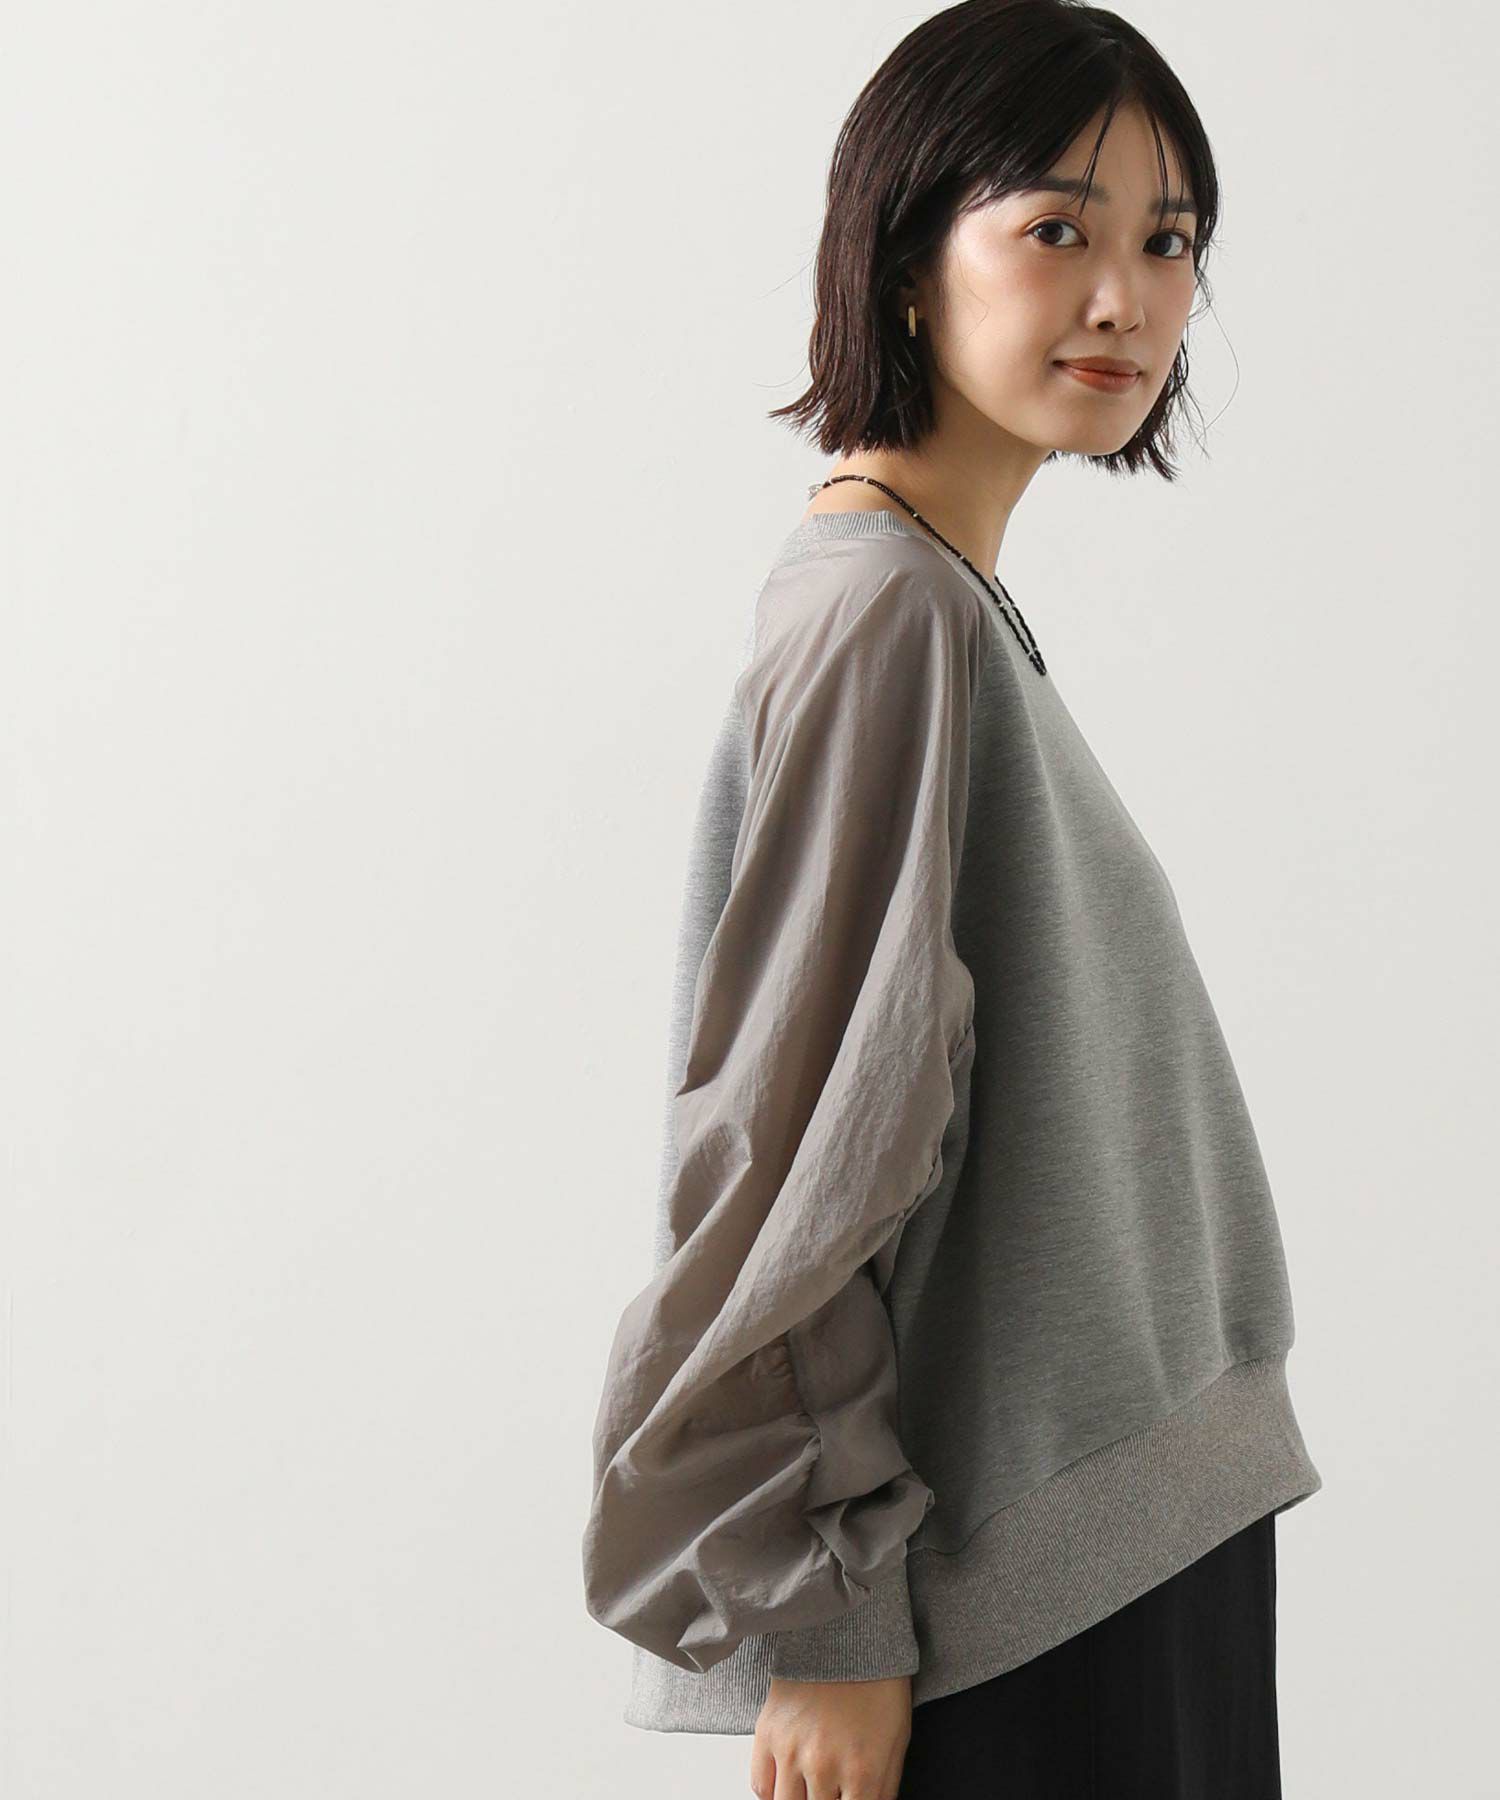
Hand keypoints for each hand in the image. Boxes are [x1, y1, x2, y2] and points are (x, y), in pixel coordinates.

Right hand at [749, 1673, 912, 1799]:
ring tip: (811, 1790)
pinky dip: (773, 1794)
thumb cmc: (878, 1684)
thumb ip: (884, 1790)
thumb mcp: (896, 1743)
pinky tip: (789, 1785)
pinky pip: (761, 1786)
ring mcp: (791, 1750)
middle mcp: (823, 1766)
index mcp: (862, 1771)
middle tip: (831, 1792)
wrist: (849, 1633)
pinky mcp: (767, 1732)